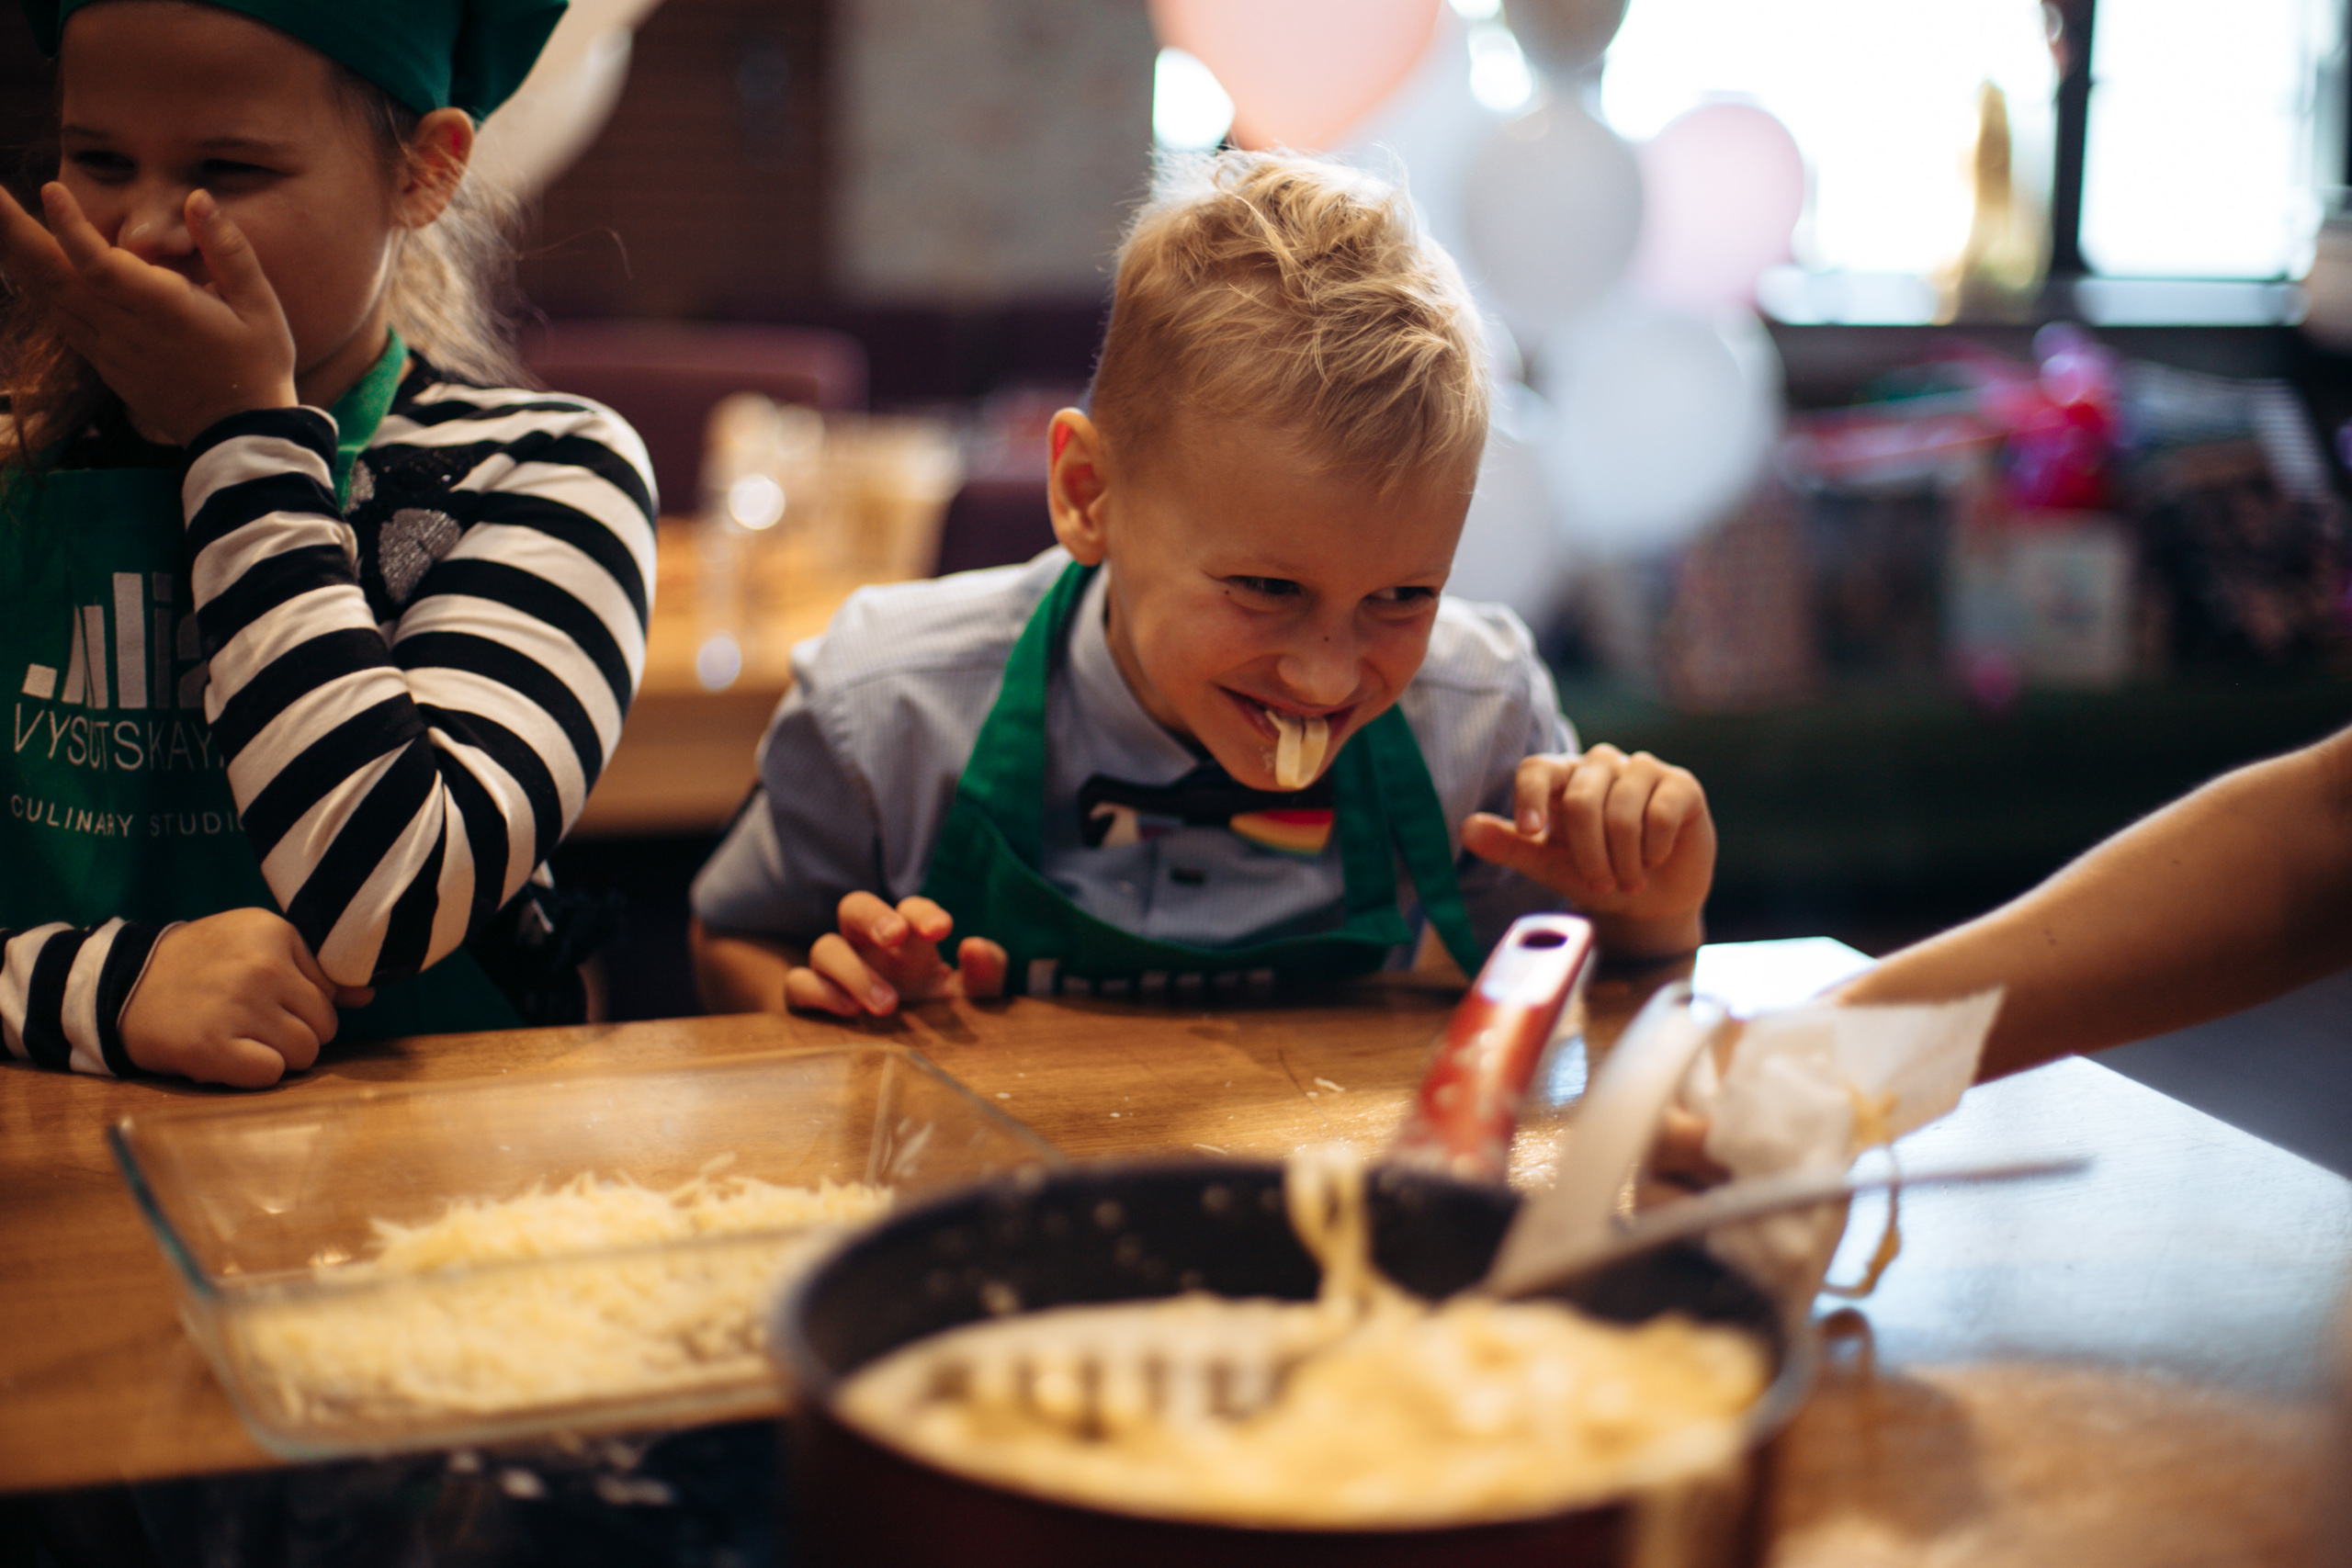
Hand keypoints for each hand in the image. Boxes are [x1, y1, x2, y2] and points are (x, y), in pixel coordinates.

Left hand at [0, 181, 295, 443]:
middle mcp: (125, 330)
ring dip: (15, 255)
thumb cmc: (258, 365)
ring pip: (48, 297)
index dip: (71, 228)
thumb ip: (228, 249)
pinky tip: (23, 262)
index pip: (101, 266)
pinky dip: (37, 285)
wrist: (242, 435)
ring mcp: (109, 350)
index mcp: (164, 311)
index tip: (49, 189)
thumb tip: (198, 198)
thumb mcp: (260, 305)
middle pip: (53, 276)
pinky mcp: (105, 363)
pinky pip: (60, 319)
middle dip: (13, 231)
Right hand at [120, 909, 370, 1088]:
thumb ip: (312, 970)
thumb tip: (366, 997)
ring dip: (279, 1056)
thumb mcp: (254, 945)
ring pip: (305, 1054)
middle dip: (297, 1033)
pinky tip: (228, 1056)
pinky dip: (254, 1073)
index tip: (266, 998)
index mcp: (275, 933)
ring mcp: (238, 1007)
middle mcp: (262, 966)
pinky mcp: (214, 1047)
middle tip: (254, 1025)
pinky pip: (272, 1075)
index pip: (331, 990)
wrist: (121, 986)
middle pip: (325, 1026)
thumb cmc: (199, 966)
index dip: (303, 1004)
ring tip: (242, 1038)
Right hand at [784, 893, 1007, 1016]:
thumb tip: (974, 946)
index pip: (910, 910)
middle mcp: (867, 949)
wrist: (909, 1064)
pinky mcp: (811, 1000)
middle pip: (854, 907)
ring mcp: (836, 972)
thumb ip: (986, 972)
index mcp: (907, 942)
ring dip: (854, 971)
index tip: (942, 929)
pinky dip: (818, 991)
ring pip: (825, 947)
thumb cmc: (940, 1019)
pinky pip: (799, 984)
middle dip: (874, 915)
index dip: (923, 912)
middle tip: (896, 935)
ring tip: (887, 1004)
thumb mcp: (974, 1000)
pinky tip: (848, 1012)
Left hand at [1461, 745, 1715, 922]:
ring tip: (1629, 880)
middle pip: (1581, 798)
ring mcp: (1642, 770)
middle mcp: (1599, 765)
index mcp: (1562, 779)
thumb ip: (1510, 846)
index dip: (1530, 796)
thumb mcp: (1548, 866)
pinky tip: (1656, 859)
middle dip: (1589, 854)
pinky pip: (1660, 813)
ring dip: (1624, 858)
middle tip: (1601, 885)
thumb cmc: (1597, 876)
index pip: (1537, 768)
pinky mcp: (1681, 784)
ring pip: (1622, 809)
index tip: (1529, 832)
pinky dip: (1654, 848)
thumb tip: (1465, 828)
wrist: (1652, 901)